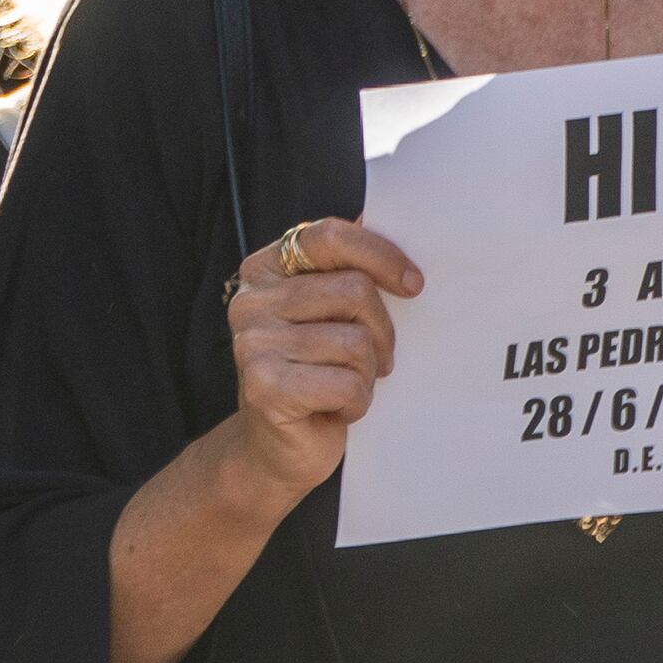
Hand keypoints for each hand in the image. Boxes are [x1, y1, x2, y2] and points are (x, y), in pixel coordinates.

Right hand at [225, 218, 419, 498]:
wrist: (276, 450)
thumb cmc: (315, 373)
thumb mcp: (328, 314)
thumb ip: (344, 269)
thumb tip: (382, 213)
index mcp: (264, 270)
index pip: (329, 236)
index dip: (381, 255)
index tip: (413, 285)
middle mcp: (250, 301)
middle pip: (353, 291)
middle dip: (381, 332)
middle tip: (376, 359)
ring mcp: (252, 344)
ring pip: (355, 342)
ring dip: (367, 373)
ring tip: (349, 385)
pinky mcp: (264, 388)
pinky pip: (346, 384)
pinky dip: (357, 402)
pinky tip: (337, 409)